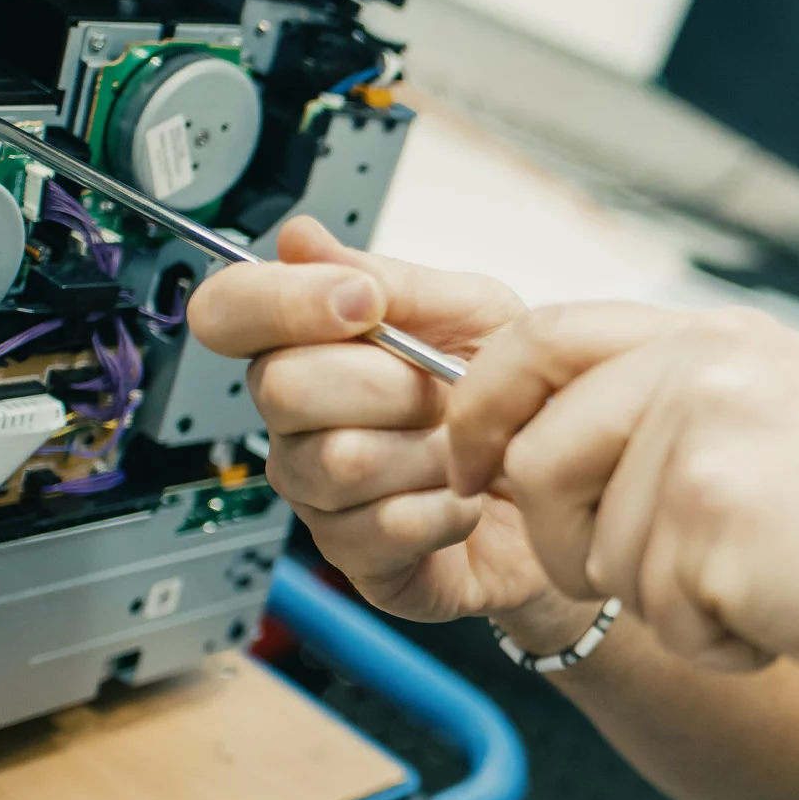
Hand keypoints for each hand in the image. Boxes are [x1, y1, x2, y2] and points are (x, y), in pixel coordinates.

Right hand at [188, 216, 573, 638]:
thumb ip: (389, 278)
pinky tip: (469, 499)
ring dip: (429, 449)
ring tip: (465, 448)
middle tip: (441, 390)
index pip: (228, 313)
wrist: (569, 486)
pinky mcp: (360, 562)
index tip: (360, 302)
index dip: (281, 302)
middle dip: (386, 382)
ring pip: (339, 461)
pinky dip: (448, 507)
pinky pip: (385, 527)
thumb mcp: (473, 314)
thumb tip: (300, 237)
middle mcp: (298, 425)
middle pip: (282, 389)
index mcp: (310, 350)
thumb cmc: (514, 400)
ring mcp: (320, 498)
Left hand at [442, 303, 798, 697]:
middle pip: (540, 453)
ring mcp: (703, 436)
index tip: (470, 459)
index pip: (546, 334)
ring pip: (593, 549)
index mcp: (718, 336)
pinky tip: (779, 615)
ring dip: (663, 601)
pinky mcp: (708, 515)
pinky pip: (650, 609)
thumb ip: (671, 403)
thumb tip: (547, 436)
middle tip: (617, 577)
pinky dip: (708, 642)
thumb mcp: (782, 415)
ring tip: (756, 585)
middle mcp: (706, 368)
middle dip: (560, 536)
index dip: (482, 401)